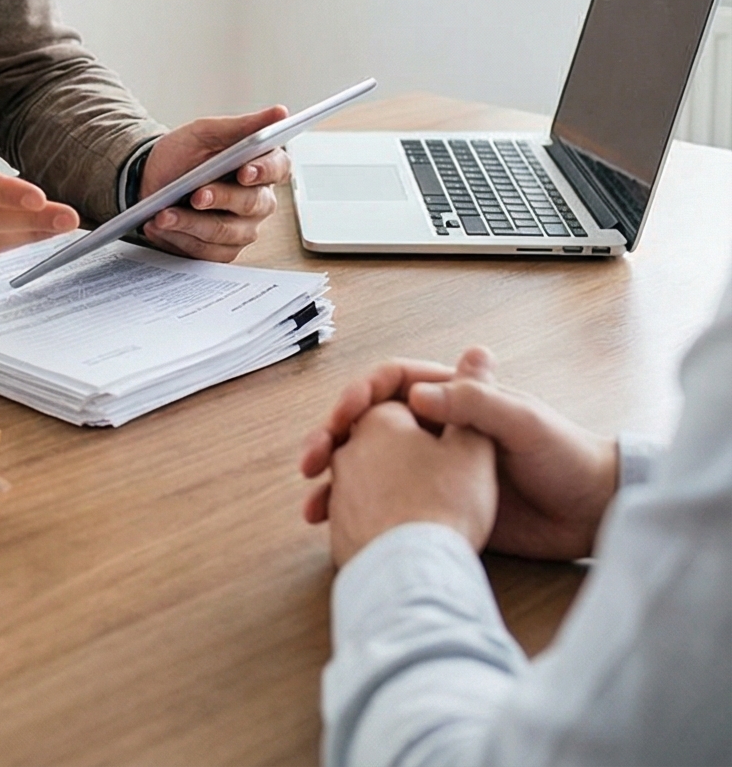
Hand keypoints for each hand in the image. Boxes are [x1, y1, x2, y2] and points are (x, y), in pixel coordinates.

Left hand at [133, 107, 292, 261]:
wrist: (148, 179)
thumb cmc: (182, 155)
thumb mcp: (205, 133)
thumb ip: (241, 126)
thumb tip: (279, 113)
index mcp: (261, 167)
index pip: (278, 168)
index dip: (264, 171)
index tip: (244, 170)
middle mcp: (258, 201)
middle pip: (252, 204)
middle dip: (221, 198)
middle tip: (196, 195)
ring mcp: (241, 228)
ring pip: (226, 232)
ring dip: (191, 223)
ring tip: (163, 214)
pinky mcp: (220, 250)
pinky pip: (207, 251)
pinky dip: (181, 239)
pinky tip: (160, 227)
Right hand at [300, 347, 618, 560]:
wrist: (594, 514)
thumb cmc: (567, 458)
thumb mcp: (523, 422)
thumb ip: (475, 402)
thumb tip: (417, 392)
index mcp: (454, 398)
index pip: (389, 383)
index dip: (357, 395)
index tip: (340, 418)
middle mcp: (436, 429)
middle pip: (366, 424)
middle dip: (330, 439)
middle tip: (311, 460)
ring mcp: (432, 467)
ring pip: (366, 465)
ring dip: (334, 479)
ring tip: (313, 502)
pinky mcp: (436, 503)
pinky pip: (384, 501)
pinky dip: (355, 509)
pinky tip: (337, 523)